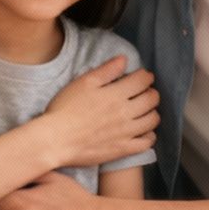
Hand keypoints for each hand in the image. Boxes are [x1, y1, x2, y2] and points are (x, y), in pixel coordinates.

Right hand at [41, 56, 158, 169]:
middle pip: (151, 99)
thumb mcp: (83, 83)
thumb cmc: (65, 109)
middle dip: (151, 92)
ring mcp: (126, 132)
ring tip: (144, 110)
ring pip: (152, 120)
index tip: (143, 77)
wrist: (56, 140)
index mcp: (116, 94)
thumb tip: (124, 60)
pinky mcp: (123, 149)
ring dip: (152, 112)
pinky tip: (143, 131)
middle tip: (145, 92)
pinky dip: (149, 135)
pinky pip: (146, 143)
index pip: (143, 81)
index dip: (146, 76)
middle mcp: (125, 112)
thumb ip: (106, 70)